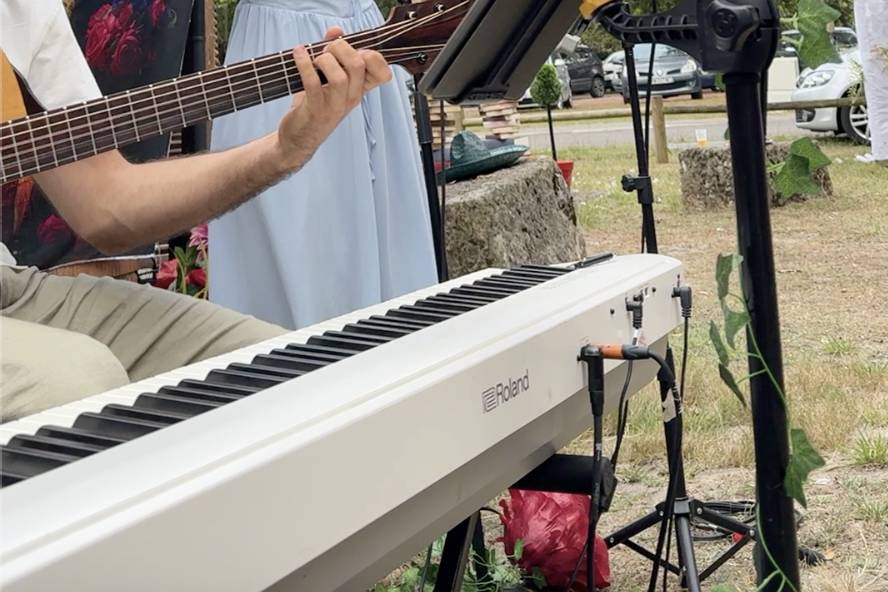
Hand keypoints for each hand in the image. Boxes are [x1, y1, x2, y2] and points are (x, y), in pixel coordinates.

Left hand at [276, 27, 392, 169]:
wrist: (299, 138)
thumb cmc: (314, 105)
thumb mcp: (327, 78)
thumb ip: (333, 52)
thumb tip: (336, 31)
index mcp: (359, 90)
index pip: (383, 73)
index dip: (374, 55)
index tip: (355, 50)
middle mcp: (352, 98)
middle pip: (359, 65)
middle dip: (341, 48)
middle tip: (327, 50)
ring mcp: (335, 106)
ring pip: (340, 76)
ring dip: (324, 59)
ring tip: (315, 58)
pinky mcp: (315, 110)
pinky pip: (312, 83)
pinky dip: (304, 64)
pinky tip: (299, 54)